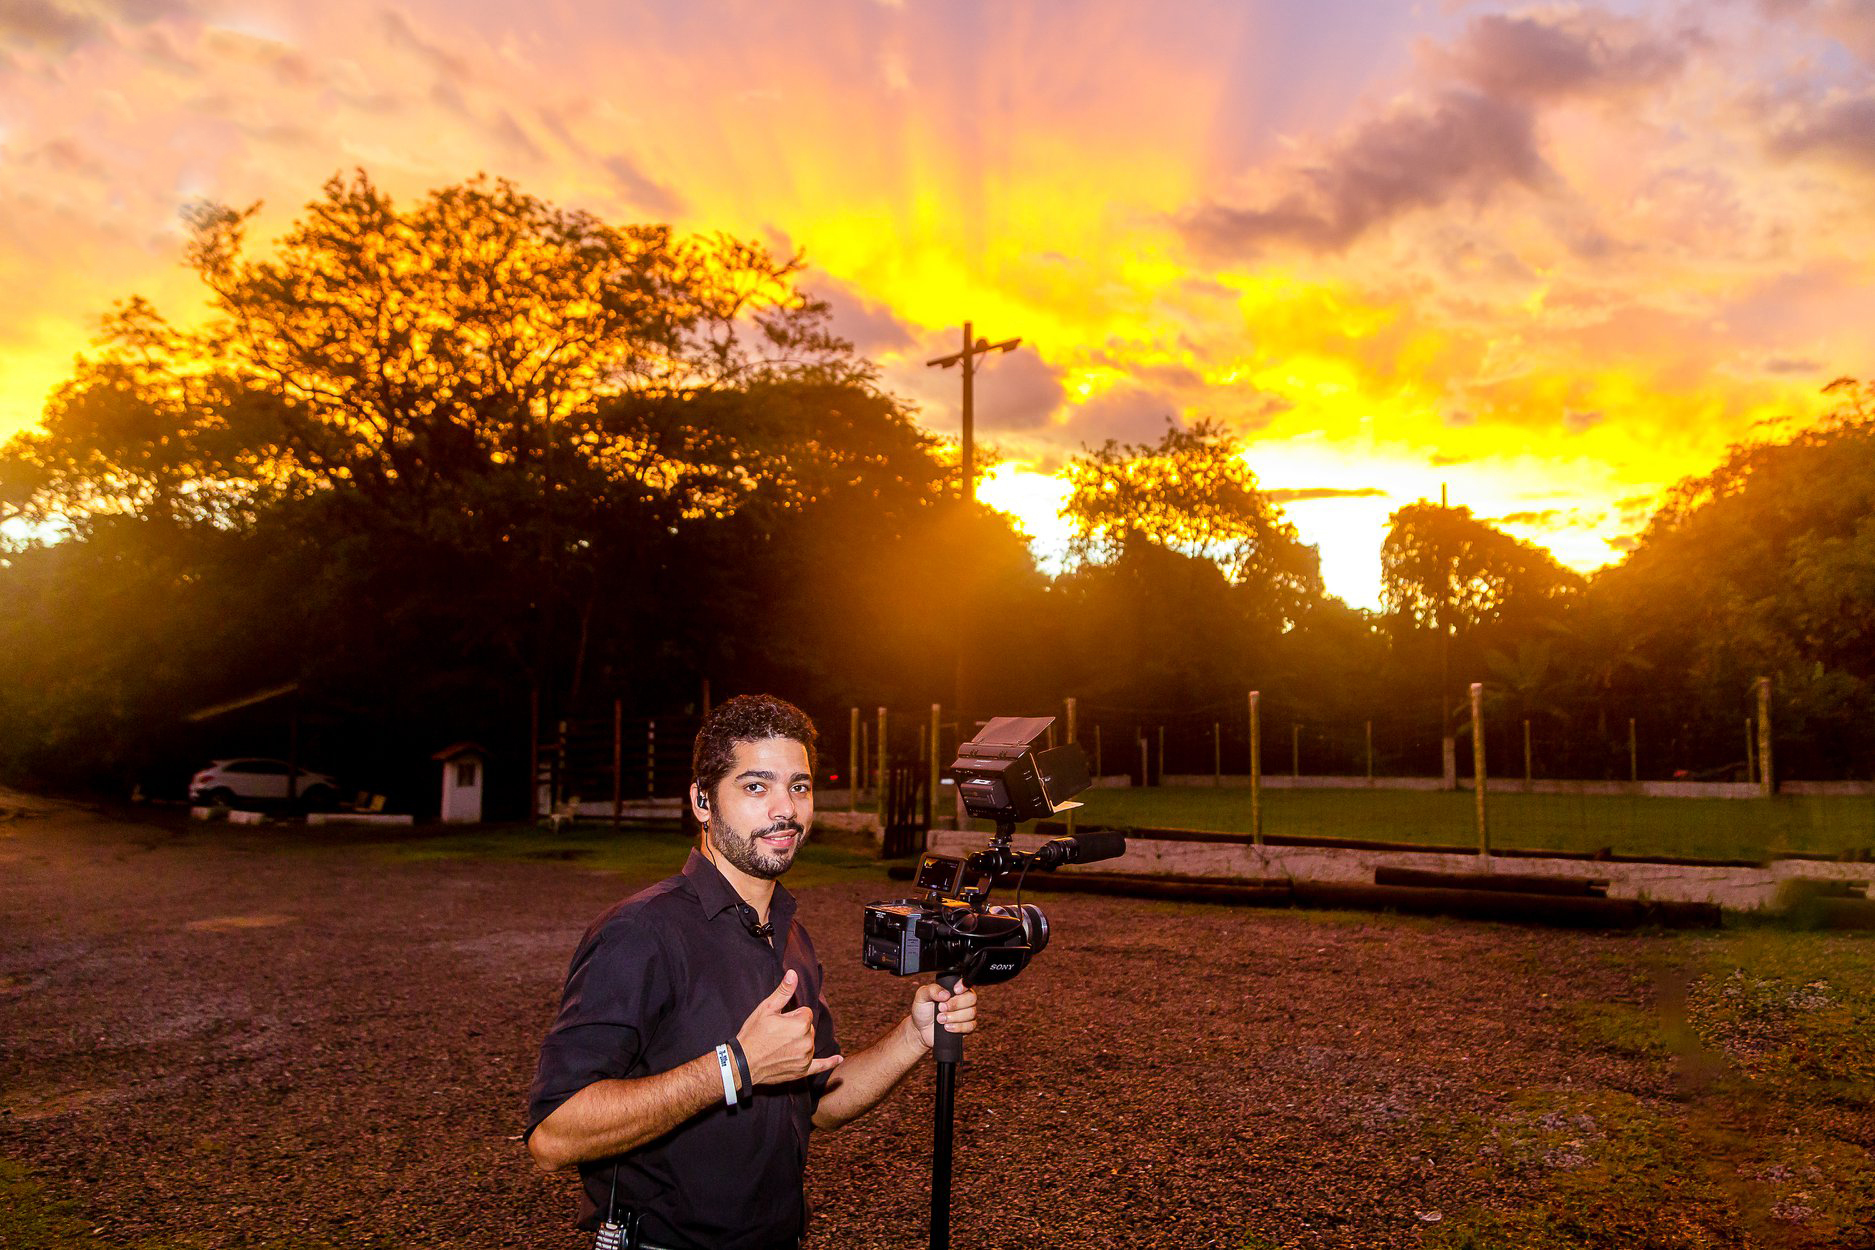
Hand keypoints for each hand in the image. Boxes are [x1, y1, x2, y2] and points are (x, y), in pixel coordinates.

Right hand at [737, 970, 841, 1084]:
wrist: (743, 1063)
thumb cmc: (753, 1034)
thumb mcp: (766, 1009)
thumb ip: (784, 992)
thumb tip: (793, 974)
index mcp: (801, 1024)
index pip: (805, 1013)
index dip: (791, 1016)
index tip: (778, 1022)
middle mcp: (807, 1042)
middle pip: (808, 1028)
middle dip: (796, 1028)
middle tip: (776, 1035)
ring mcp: (806, 1058)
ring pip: (809, 1042)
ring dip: (799, 1042)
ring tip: (779, 1047)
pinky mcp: (802, 1071)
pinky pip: (820, 1066)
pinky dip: (829, 1062)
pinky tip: (838, 1059)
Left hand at [908, 980, 978, 1050]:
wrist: (921, 1029)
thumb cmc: (923, 1011)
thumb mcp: (922, 996)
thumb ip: (932, 990)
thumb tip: (945, 994)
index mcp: (954, 990)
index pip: (967, 984)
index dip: (963, 986)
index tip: (955, 991)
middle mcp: (963, 1001)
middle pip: (971, 998)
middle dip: (956, 1004)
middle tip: (941, 1008)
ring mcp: (967, 1014)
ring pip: (971, 1013)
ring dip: (954, 1017)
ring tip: (940, 1019)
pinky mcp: (967, 1027)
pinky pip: (970, 1026)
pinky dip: (958, 1027)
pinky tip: (947, 1027)